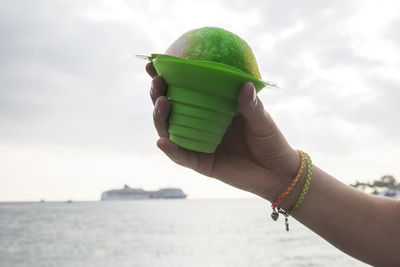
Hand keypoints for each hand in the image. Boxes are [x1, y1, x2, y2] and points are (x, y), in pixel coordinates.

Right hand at [146, 62, 299, 200]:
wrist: (277, 171)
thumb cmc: (269, 140)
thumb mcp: (262, 120)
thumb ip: (252, 106)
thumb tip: (245, 85)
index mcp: (211, 108)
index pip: (185, 90)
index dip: (167, 78)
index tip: (154, 64)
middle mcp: (199, 124)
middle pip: (170, 108)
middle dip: (158, 94)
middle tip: (158, 82)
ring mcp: (198, 143)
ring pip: (170, 130)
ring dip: (160, 117)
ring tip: (162, 102)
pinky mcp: (201, 163)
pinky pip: (181, 156)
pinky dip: (170, 149)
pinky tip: (162, 141)